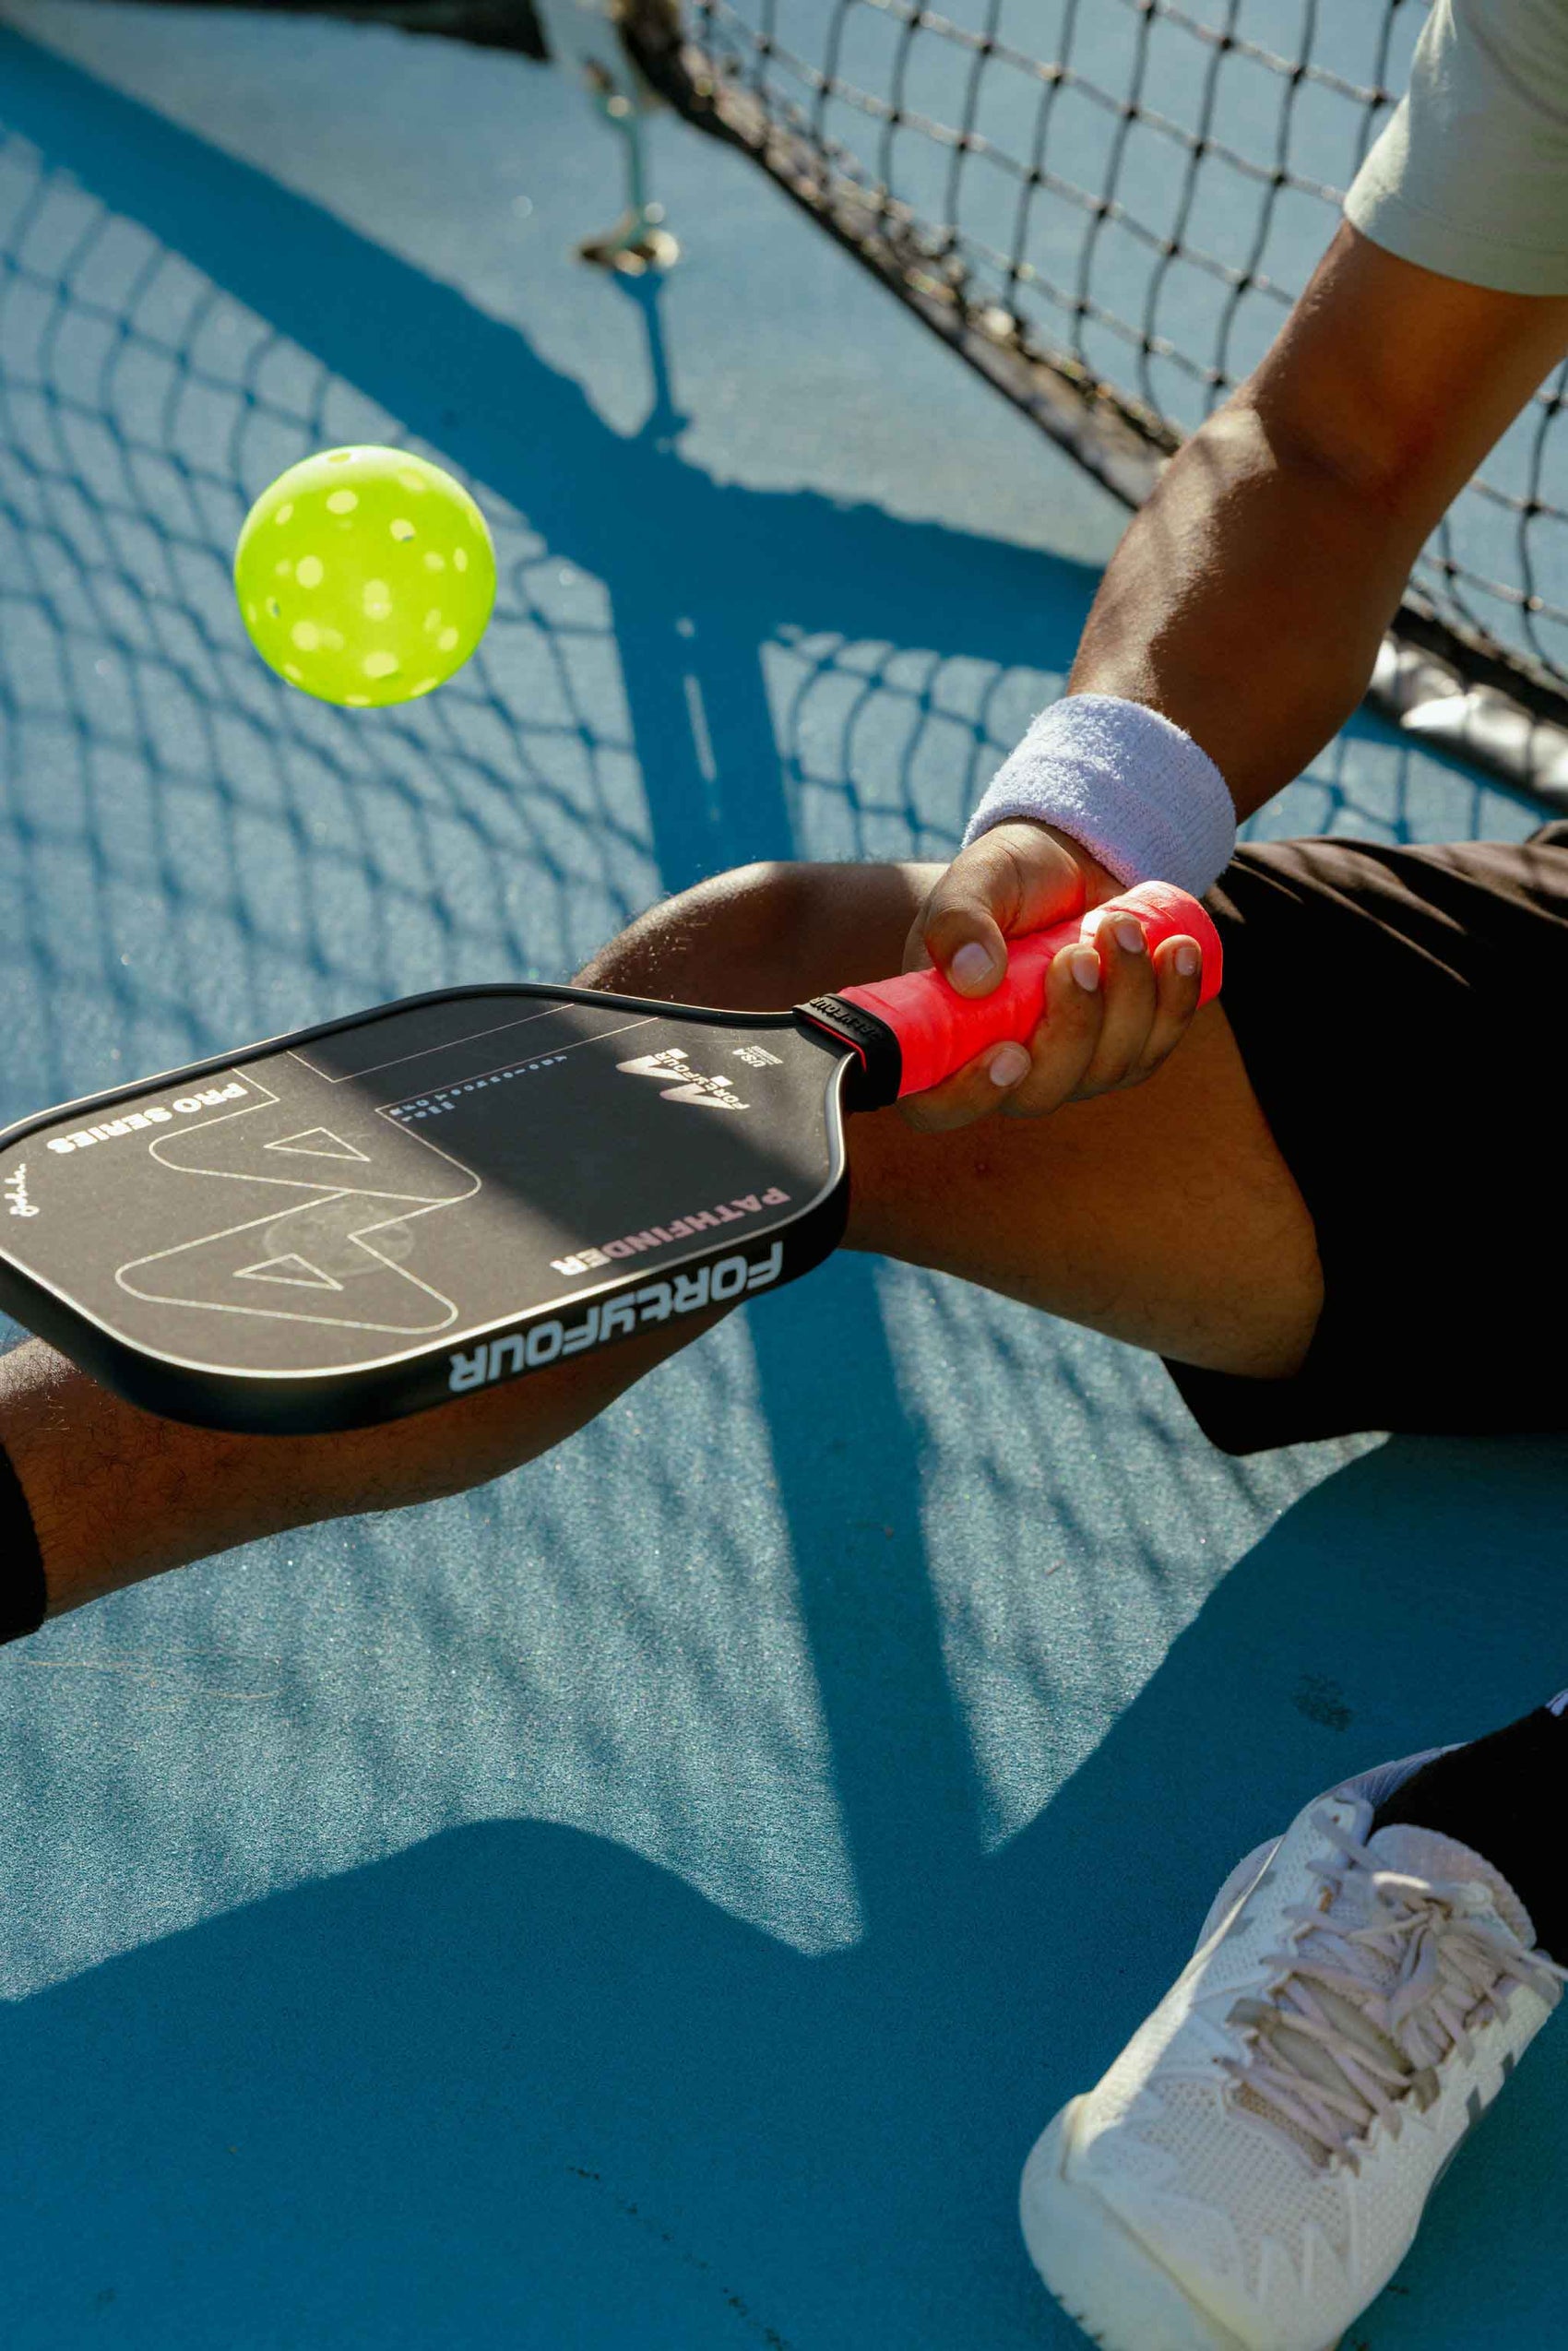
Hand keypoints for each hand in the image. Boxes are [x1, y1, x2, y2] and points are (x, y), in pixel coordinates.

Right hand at [898, 820, 1208, 1130]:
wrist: (1068, 862)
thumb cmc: (1006, 880)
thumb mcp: (973, 883)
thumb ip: (957, 923)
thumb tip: (974, 979)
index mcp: (949, 1039)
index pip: (941, 1106)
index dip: (971, 1097)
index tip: (1010, 1053)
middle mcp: (1008, 1069)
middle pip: (1042, 1092)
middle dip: (1074, 1026)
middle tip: (1082, 953)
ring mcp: (1072, 1067)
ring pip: (1108, 1067)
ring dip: (1127, 997)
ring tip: (1121, 925)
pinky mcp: (1126, 1047)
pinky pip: (1157, 1043)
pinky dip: (1175, 999)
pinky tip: (1178, 951)